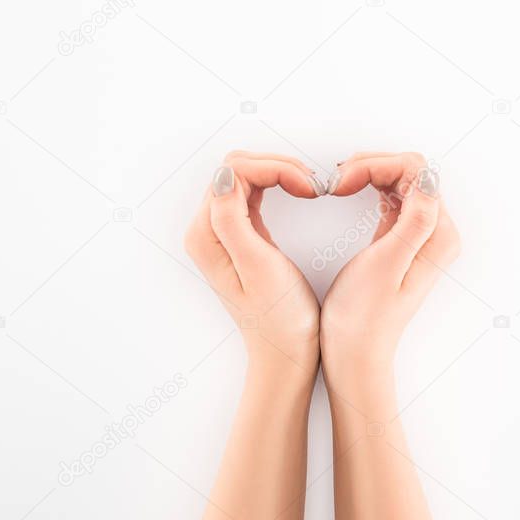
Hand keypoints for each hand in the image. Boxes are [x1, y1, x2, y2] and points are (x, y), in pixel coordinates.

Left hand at [184, 151, 326, 376]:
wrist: (287, 353)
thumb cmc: (279, 320)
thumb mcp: (258, 266)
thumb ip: (233, 219)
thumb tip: (223, 174)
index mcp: (206, 235)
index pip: (234, 171)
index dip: (275, 169)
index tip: (309, 188)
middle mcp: (207, 231)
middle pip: (237, 168)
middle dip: (277, 166)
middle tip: (313, 186)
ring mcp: (222, 233)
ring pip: (245, 176)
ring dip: (279, 173)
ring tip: (310, 189)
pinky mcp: (240, 236)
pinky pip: (252, 193)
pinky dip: (277, 184)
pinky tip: (299, 194)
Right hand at [320, 152, 460, 389]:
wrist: (354, 354)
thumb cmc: (362, 319)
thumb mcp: (386, 265)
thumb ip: (413, 221)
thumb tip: (428, 177)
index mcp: (437, 235)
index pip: (415, 170)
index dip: (375, 165)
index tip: (340, 182)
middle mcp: (435, 233)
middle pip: (409, 170)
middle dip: (370, 165)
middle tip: (334, 182)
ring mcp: (419, 236)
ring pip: (398, 180)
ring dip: (367, 173)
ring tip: (336, 185)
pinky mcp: (400, 240)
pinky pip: (391, 197)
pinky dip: (368, 186)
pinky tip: (346, 193)